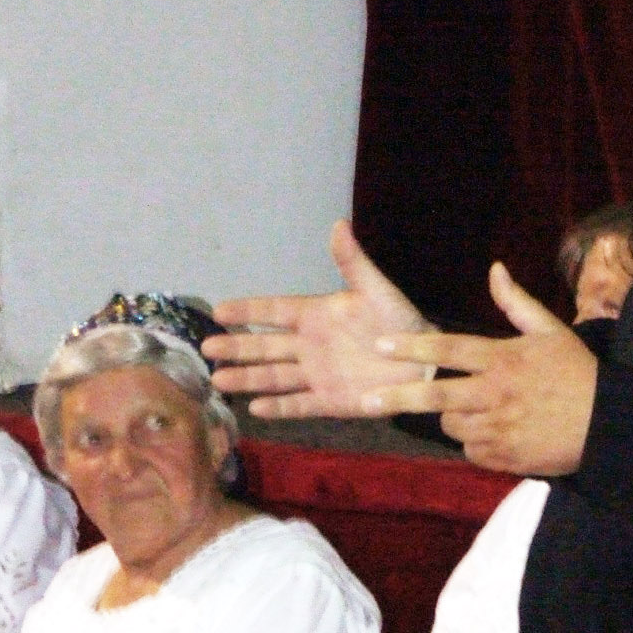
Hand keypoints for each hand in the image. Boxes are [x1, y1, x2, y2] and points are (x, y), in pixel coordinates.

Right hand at [203, 221, 433, 417]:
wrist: (425, 359)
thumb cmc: (400, 320)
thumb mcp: (376, 289)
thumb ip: (353, 262)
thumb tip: (338, 224)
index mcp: (316, 315)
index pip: (275, 312)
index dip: (249, 311)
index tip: (220, 311)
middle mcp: (309, 345)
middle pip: (266, 347)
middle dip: (237, 348)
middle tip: (207, 348)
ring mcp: (317, 374)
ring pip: (275, 377)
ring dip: (248, 378)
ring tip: (219, 380)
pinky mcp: (330, 400)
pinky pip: (300, 404)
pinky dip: (280, 407)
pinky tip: (256, 409)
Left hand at [359, 263, 598, 474]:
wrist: (607, 425)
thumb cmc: (577, 373)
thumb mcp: (551, 330)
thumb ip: (517, 303)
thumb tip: (495, 269)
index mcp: (503, 359)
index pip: (449, 350)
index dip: (412, 347)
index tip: (381, 344)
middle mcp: (495, 394)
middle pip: (436, 396)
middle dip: (397, 396)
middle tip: (367, 397)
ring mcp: (498, 428)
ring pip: (452, 425)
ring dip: (453, 418)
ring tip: (477, 410)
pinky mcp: (503, 456)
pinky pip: (471, 451)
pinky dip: (475, 443)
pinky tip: (496, 433)